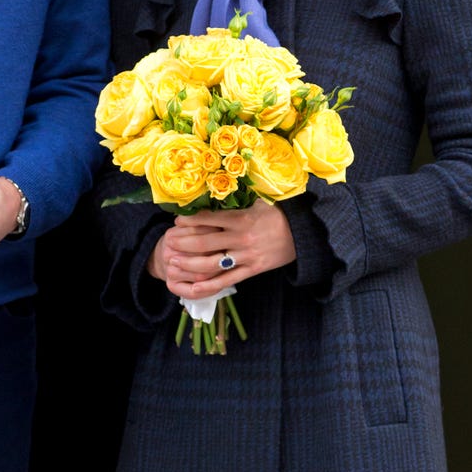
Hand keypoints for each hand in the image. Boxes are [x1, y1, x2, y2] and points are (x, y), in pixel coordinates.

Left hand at [147, 199, 294, 299]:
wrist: (303, 234)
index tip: (176, 221)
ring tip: (172, 262)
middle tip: (168, 242)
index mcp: (241, 219)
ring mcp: (246, 257)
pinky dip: (208, 285)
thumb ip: (238, 197)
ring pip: (212, 264)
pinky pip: (226, 281)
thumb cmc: (278, 213)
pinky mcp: (251, 271)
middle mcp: (241, 239)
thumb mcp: (258, 200)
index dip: (189, 221)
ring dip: (189, 264)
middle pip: (205, 243)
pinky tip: (191, 288)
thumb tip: (217, 183)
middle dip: (183, 243)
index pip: (209, 220)